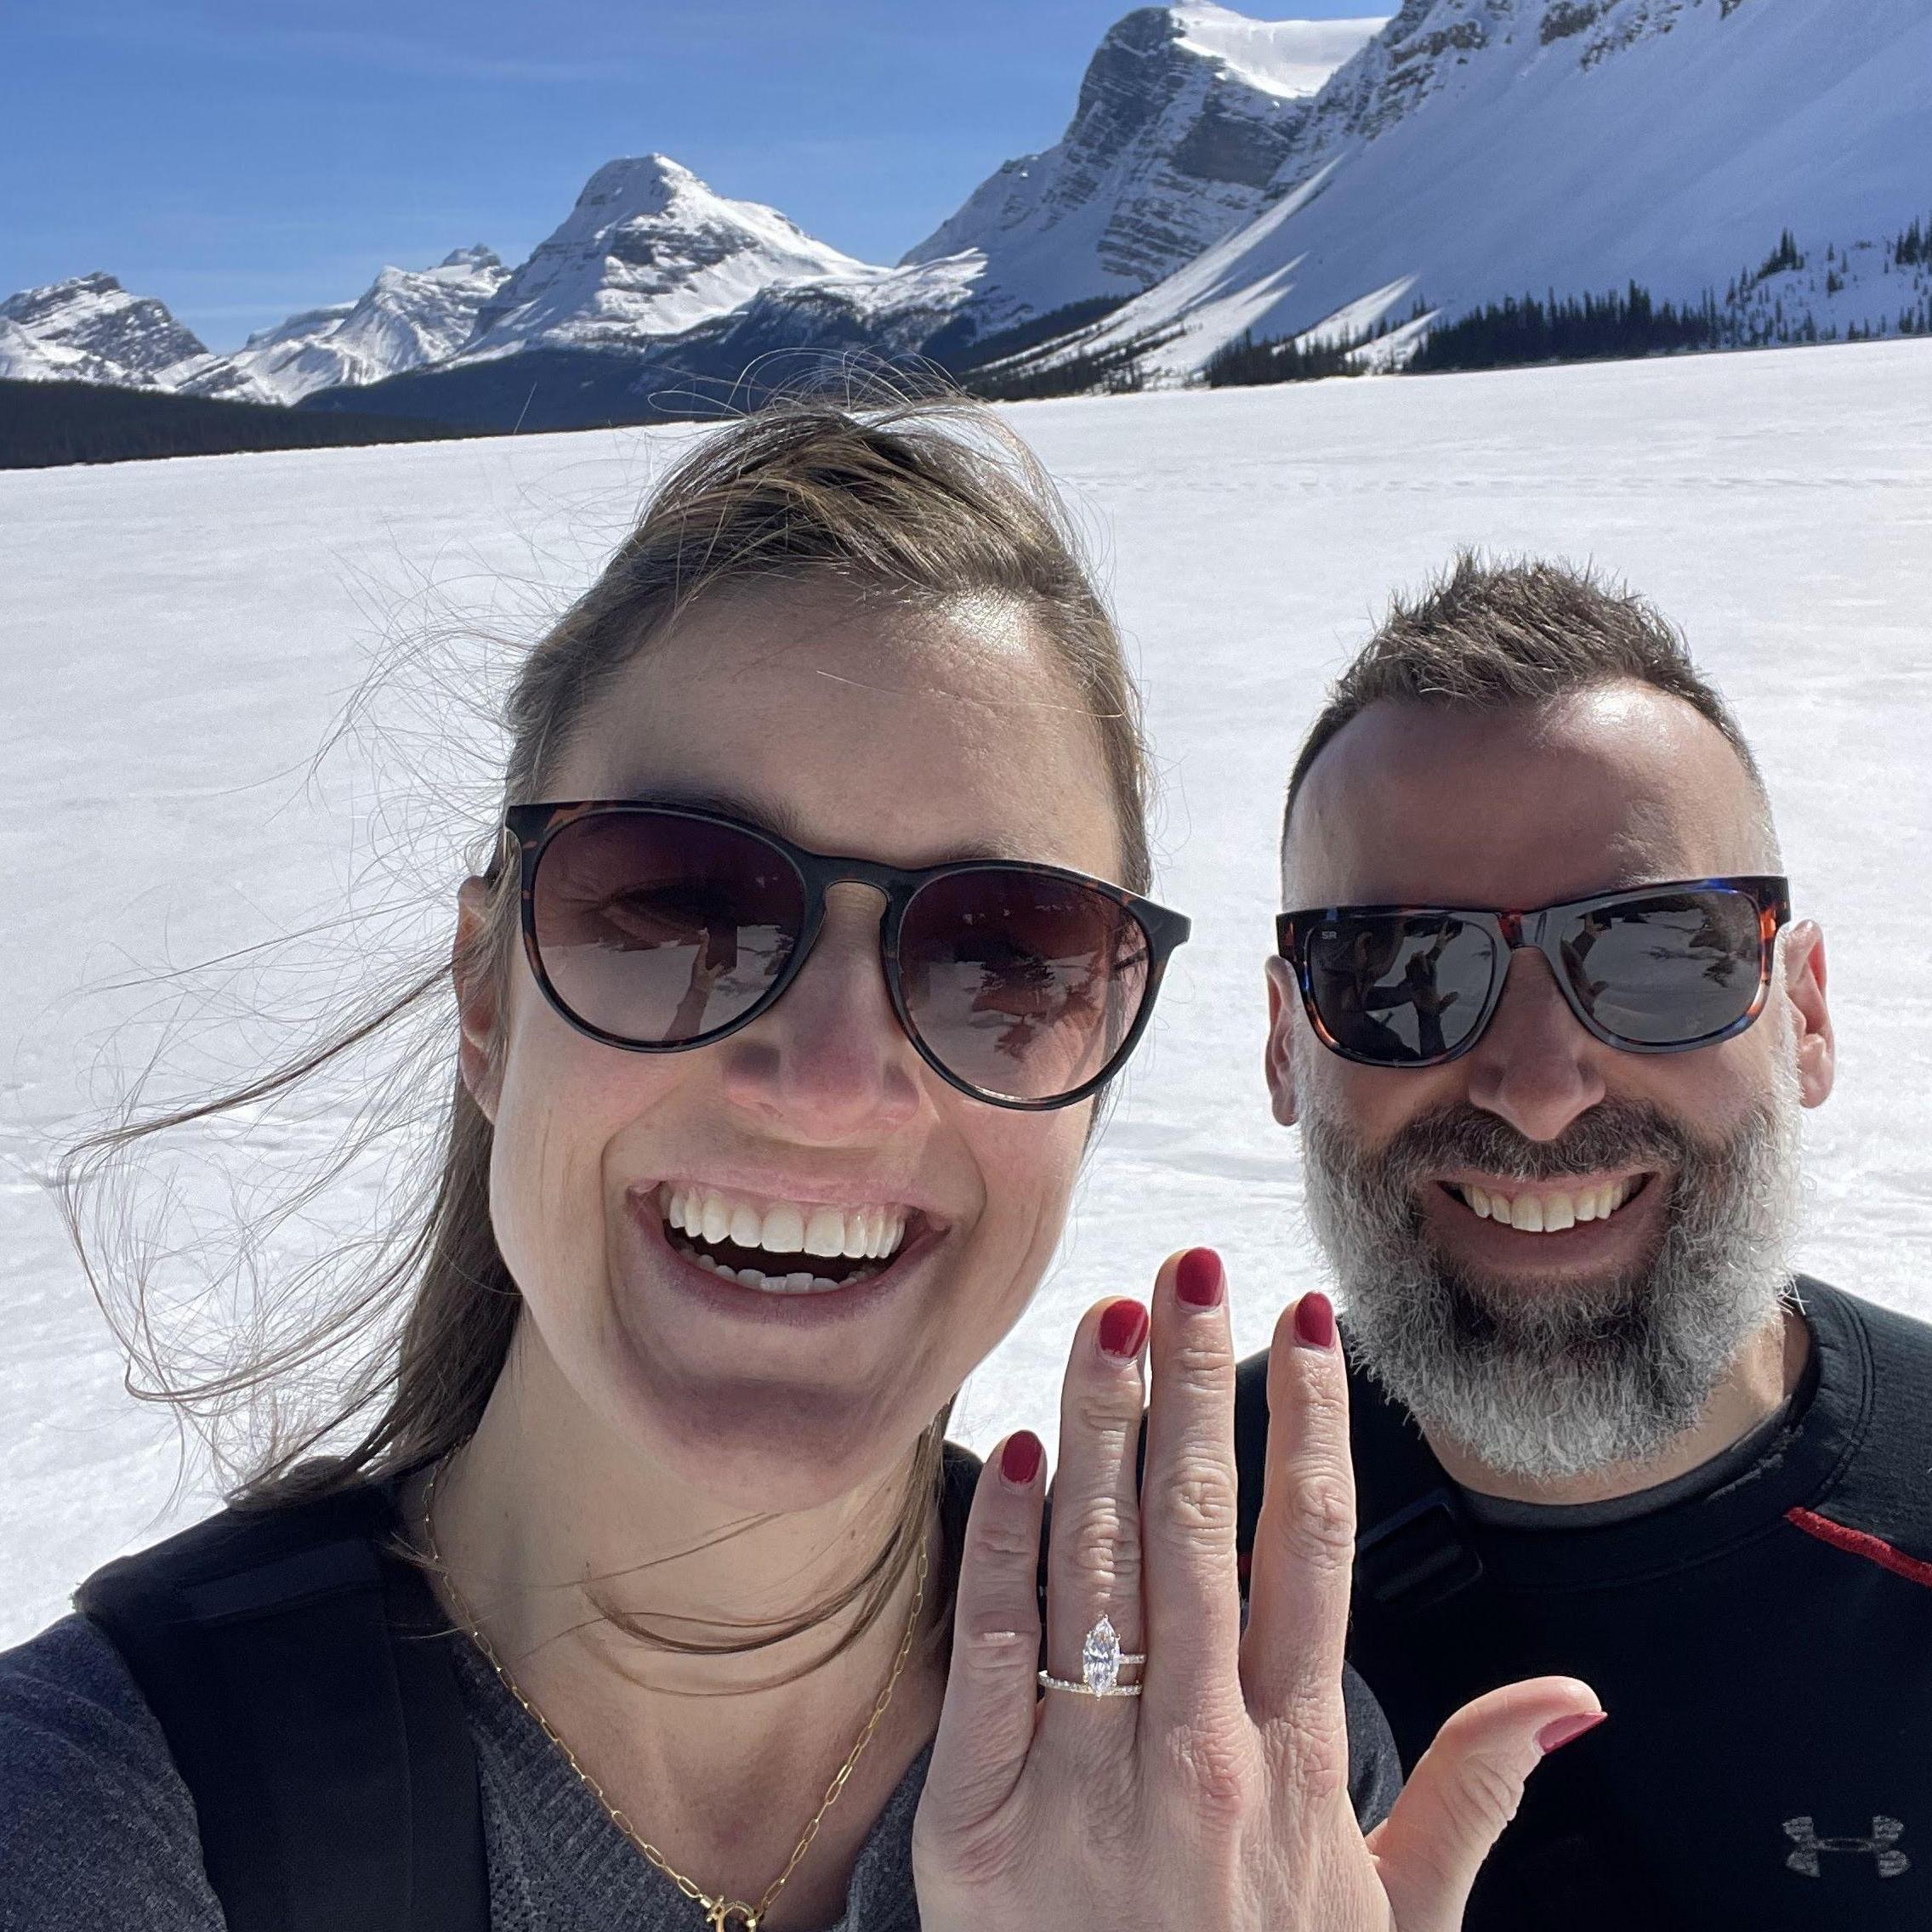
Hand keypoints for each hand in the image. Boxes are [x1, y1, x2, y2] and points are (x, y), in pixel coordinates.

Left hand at [912, 1248, 1601, 1929]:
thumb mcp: (1394, 1920)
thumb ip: (1473, 1796)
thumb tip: (1570, 1697)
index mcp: (1297, 1757)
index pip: (1312, 1545)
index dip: (1311, 1420)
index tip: (1305, 1324)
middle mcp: (1196, 1747)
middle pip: (1201, 1520)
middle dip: (1197, 1378)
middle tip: (1194, 1269)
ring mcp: (1084, 1774)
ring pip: (1099, 1556)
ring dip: (1101, 1422)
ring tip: (1109, 1317)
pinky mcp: (979, 1811)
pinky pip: (995, 1643)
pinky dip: (1001, 1538)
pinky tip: (1014, 1446)